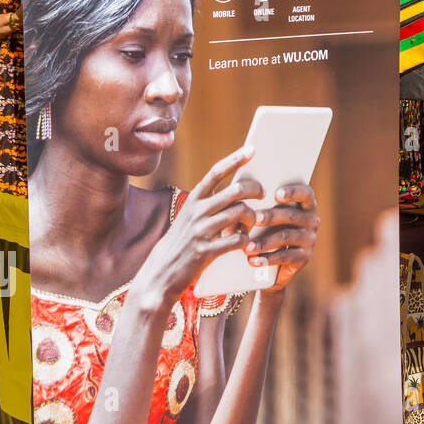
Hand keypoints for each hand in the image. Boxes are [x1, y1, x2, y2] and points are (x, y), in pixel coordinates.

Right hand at [130, 146, 263, 313]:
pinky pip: (238, 239)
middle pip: (236, 190)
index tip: (252, 149)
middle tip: (262, 194)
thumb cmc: (183, 243)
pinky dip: (246, 240)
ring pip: (240, 213)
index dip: (235, 159)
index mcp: (193, 200)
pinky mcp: (206, 252)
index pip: (216, 173)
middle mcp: (197, 212)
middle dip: (255, 189)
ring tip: (251, 225)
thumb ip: (211, 205)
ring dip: (252, 218)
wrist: (160, 274)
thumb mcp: (191, 218)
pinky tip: (244, 243)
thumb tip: (239, 192)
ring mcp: (201, 231)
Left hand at [244, 184, 318, 292]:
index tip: (276, 194)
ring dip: (265, 242)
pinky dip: (267, 259)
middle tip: (255, 218)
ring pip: (286, 236)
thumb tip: (240, 199)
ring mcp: (309, 239)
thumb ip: (258, 205)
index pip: (305, 193)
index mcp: (305, 204)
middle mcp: (311, 220)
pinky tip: (253, 260)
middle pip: (292, 215)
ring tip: (247, 247)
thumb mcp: (263, 216)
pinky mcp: (304, 258)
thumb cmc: (264, 229)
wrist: (272, 265)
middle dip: (272, 216)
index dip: (293, 192)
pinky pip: (285, 257)